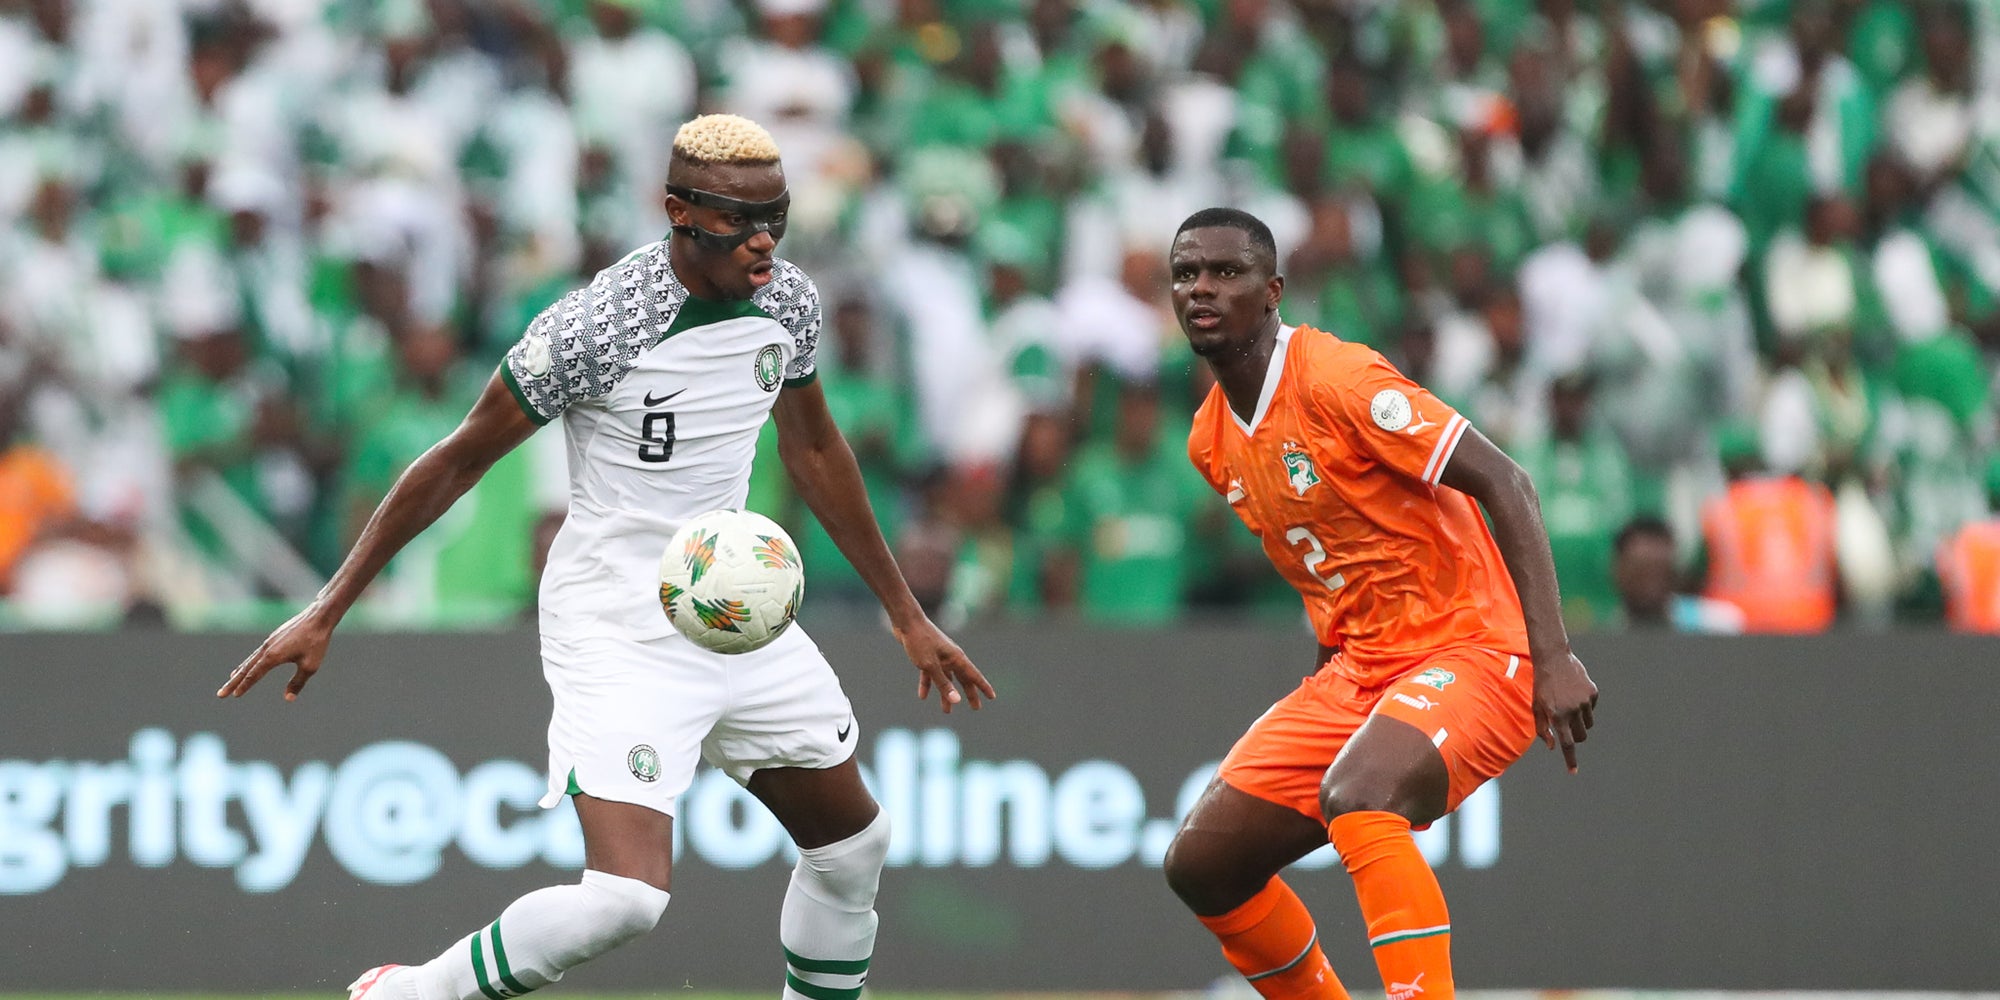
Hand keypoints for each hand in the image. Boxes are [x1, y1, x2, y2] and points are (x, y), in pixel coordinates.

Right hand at [217, 605, 337, 701]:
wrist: (318, 617)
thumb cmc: (316, 642)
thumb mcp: (310, 666)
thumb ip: (297, 682)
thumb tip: (288, 698)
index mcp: (272, 656)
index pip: (254, 675)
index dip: (244, 687)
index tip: (234, 696)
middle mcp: (266, 648)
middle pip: (246, 669)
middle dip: (233, 683)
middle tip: (220, 694)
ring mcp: (269, 642)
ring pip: (250, 660)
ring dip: (240, 672)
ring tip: (231, 680)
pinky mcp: (274, 637)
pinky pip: (258, 653)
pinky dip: (250, 661)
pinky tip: (250, 664)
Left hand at [893, 617, 995, 713]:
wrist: (906, 622)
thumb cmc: (920, 642)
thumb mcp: (931, 666)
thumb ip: (943, 684)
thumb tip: (956, 700)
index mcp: (956, 658)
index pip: (974, 675)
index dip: (983, 687)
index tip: (992, 697)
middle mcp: (951, 658)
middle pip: (963, 679)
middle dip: (969, 694)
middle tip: (976, 708)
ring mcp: (939, 657)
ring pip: (946, 679)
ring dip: (946, 694)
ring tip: (947, 710)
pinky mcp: (927, 656)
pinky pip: (930, 674)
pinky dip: (928, 684)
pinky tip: (923, 696)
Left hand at [1532, 650, 1597, 772]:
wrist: (1553, 658)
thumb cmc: (1541, 685)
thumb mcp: (1536, 706)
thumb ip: (1542, 728)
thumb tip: (1552, 747)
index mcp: (1557, 715)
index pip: (1567, 744)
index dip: (1570, 759)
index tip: (1573, 772)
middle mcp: (1572, 710)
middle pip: (1581, 737)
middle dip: (1575, 736)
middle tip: (1566, 725)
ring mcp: (1585, 701)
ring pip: (1588, 725)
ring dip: (1580, 721)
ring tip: (1568, 705)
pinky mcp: (1593, 692)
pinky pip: (1592, 708)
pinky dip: (1585, 706)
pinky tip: (1574, 692)